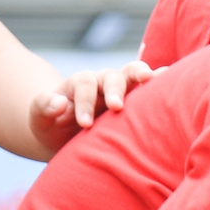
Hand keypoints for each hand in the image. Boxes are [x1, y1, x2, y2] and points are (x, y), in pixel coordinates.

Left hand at [29, 60, 152, 152]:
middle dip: (115, 89)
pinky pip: (148, 87)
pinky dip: (160, 80)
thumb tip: (59, 102)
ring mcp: (120, 90)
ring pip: (132, 75)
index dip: (85, 102)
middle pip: (111, 75)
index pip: (85, 84)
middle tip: (116, 107)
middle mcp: (101, 83)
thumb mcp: (38, 118)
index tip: (85, 124)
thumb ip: (43, 107)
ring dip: (143, 77)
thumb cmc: (50, 126)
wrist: (62, 134)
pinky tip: (172, 76)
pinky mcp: (135, 102)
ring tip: (155, 80)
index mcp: (78, 84)